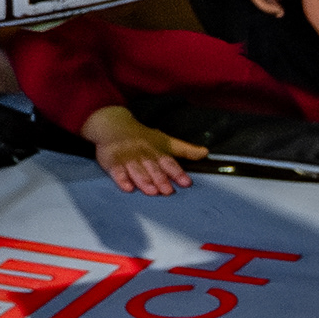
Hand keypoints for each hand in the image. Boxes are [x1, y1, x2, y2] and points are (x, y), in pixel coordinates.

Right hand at [89, 114, 208, 195]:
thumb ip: (185, 150)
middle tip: (168, 191)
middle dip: (161, 179)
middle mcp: (143, 154)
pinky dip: (122, 179)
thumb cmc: (143, 138)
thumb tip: (206, 153)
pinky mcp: (112, 161)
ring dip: (144, 181)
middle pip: (153, 168)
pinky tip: (127, 188)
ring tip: (152, 192)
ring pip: (136, 170)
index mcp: (157, 151)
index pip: (169, 162)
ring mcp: (127, 158)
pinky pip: (116, 171)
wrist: (114, 125)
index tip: (186, 182)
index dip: (178, 172)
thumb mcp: (165, 141)